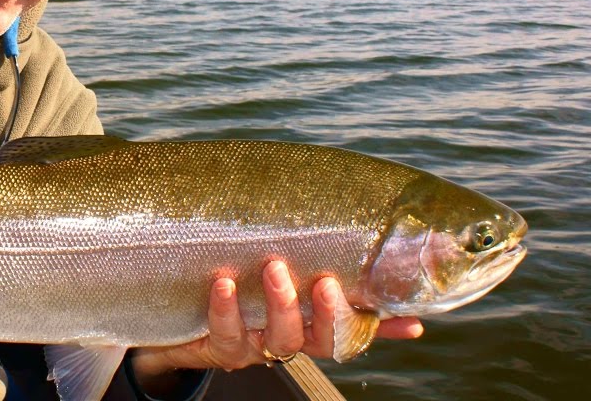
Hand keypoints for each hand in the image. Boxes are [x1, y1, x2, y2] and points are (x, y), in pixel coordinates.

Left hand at [130, 261, 422, 380]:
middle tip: (327, 282)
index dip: (384, 327)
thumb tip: (351, 244)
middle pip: (323, 338)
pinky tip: (224, 283)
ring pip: (280, 336)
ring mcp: (257, 345)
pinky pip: (227, 331)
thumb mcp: (271, 275)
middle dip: (330, 313)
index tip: (412, 321)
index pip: (355, 326)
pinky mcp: (221, 346)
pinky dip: (226, 307)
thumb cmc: (234, 290)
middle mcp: (289, 337)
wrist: (178, 320)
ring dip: (281, 304)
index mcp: (309, 321)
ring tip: (273, 269)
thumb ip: (305, 264)